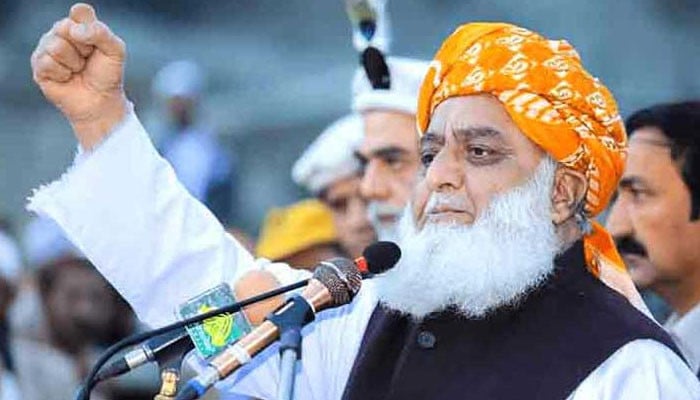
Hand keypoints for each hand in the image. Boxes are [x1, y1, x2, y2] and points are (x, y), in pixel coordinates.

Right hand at [31, 3, 127, 148]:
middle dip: (83, 47)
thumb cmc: (107, 75)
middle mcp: (60, 33)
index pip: (80, 11)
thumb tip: (75, 30)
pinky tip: (67, 78)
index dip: (88, 27)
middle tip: (87, 59)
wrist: (100, 101)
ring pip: (56, 46)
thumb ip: (101, 32)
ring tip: (78, 69)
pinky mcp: (39, 66)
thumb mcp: (115, 50)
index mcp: (79, 25)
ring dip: (74, 62)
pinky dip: (63, 73)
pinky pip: (48, 62)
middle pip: (65, 27)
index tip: (95, 42)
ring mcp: (47, 48)